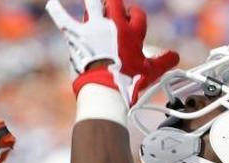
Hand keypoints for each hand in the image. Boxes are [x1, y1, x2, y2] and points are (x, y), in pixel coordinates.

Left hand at [46, 0, 177, 105]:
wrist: (105, 87)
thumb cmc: (127, 80)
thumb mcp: (150, 71)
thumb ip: (164, 61)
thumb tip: (176, 57)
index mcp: (132, 32)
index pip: (137, 16)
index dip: (135, 16)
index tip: (132, 20)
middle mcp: (114, 25)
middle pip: (115, 3)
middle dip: (114, 3)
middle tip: (111, 5)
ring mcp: (94, 28)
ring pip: (93, 5)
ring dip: (93, 1)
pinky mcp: (78, 35)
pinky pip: (64, 20)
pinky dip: (57, 11)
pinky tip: (52, 3)